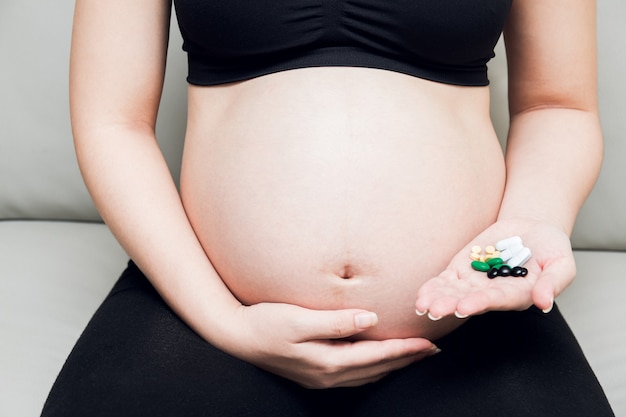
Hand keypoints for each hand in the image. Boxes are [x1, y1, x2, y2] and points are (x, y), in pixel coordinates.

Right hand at [219, 302, 437, 388]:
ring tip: (411, 355)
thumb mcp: (299, 318)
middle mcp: (327, 375)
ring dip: (391, 365)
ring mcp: (320, 378)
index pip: (377, 356)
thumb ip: (336, 321)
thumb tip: (371, 319)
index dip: (405, 350)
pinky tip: (377, 361)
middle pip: (377, 368)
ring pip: (367, 374)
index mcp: (328, 361)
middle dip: (405, 360)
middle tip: (431, 350)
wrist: (236, 336)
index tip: (429, 343)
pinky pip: (354, 374)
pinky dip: (373, 367)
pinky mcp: (313, 374)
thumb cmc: (265, 322)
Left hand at [415, 218, 575, 319]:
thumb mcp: (561, 263)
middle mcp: (492, 293)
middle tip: (435, 310)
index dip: (481, 303)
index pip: (497, 300)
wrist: (532, 231)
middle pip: (469, 300)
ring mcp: (475, 282)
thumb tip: (545, 302)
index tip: (465, 307)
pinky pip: (445, 281)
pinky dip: (433, 288)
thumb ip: (554, 283)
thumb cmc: (551, 249)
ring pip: (453, 293)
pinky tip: (421, 296)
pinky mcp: (462, 269)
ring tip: (423, 306)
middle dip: (452, 305)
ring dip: (438, 299)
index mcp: (516, 294)